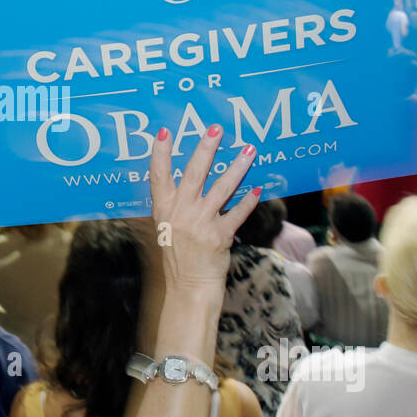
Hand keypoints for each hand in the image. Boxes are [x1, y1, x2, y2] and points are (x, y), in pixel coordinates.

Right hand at [149, 123, 259, 293]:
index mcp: (163, 210)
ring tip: (249, 150)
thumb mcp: (167, 229)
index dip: (160, 153)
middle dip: (206, 148)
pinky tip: (258, 188)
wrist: (188, 288)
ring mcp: (199, 224)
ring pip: (222, 188)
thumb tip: (189, 183)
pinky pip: (238, 213)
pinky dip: (249, 200)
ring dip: (237, 167)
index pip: (158, 176)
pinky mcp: (219, 236)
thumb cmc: (179, 258)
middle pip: (194, 173)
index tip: (164, 132)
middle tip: (216, 128)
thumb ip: (175, 207)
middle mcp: (180, 213)